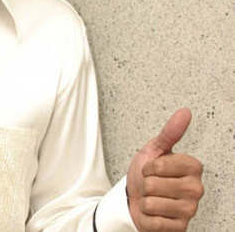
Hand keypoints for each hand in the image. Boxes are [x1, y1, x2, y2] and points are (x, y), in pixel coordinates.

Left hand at [126, 108, 203, 231]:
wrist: (137, 199)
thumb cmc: (147, 173)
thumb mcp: (155, 149)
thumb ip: (170, 132)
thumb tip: (185, 112)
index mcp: (192, 167)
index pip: (161, 165)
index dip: (148, 166)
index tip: (153, 167)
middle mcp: (196, 189)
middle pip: (153, 184)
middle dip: (145, 184)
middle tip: (151, 184)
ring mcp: (189, 210)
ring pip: (151, 202)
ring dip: (145, 200)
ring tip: (152, 198)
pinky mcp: (180, 227)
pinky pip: (154, 220)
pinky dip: (147, 217)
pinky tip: (155, 212)